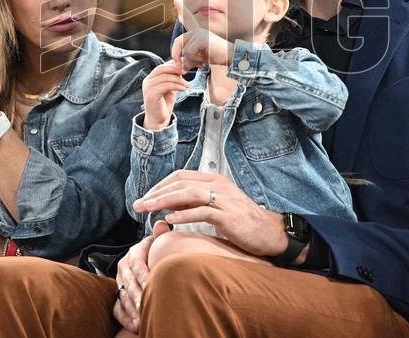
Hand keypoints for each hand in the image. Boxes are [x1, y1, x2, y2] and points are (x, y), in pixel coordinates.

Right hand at [113, 234, 156, 333]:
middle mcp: (124, 267)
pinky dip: (126, 318)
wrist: (151, 263)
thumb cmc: (159, 253)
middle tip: (144, 306)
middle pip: (128, 282)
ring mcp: (120, 283)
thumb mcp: (159, 242)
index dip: (143, 274)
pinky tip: (136, 325)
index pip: (136, 263)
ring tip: (142, 318)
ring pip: (123, 296)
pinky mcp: (118, 296)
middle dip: (137, 295)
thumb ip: (161, 235)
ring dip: (132, 309)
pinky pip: (118, 309)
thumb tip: (161, 223)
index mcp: (133, 254)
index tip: (151, 284)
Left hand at [131, 170, 287, 257]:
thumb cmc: (242, 221)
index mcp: (215, 180)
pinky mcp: (228, 216)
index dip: (160, 185)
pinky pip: (202, 212)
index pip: (181, 176)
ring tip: (148, 209)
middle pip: (181, 183)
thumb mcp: (218, 206)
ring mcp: (224, 200)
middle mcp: (219, 185)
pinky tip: (170, 219)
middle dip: (156, 193)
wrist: (269, 233)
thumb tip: (173, 205)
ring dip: (164, 200)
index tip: (146, 197)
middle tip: (138, 205)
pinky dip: (184, 214)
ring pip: (188, 194)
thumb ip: (198, 203)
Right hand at [142, 60, 189, 129]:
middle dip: (175, 69)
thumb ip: (173, 78)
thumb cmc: (164, 104)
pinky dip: (176, 86)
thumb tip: (182, 68)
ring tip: (187, 84)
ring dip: (178, 80)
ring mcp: (148, 88)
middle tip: (186, 72)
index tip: (184, 66)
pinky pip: (165, 86)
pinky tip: (183, 89)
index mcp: (151, 78)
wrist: (158, 120)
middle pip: (162, 69)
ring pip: (165, 77)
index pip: (162, 66)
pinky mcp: (151, 94)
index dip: (173, 65)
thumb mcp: (170, 88)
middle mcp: (147, 81)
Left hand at [172, 0, 233, 69]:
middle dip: (175, 54)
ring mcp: (200, 33)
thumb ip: (188, 60)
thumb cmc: (216, 56)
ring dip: (190, 60)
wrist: (231, 57)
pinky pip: (189, 52)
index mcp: (198, 32)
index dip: (181, 9)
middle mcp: (198, 30)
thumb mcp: (199, 59)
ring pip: (184, 50)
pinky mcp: (202, 38)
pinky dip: (194, 60)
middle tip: (180, 64)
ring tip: (200, 62)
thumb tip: (180, 66)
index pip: (187, 19)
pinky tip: (203, 61)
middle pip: (178, 41)